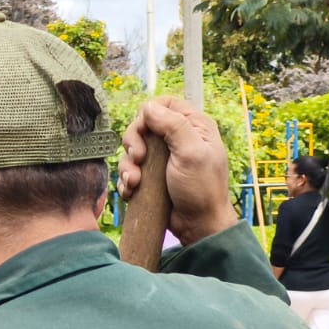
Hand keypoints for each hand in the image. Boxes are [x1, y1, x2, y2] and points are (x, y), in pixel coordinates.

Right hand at [117, 97, 235, 245]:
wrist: (197, 224)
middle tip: (139, 159)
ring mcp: (163, 158)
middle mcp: (177, 139)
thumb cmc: (202, 189)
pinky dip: (127, 179)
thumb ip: (173, 126)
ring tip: (135, 182)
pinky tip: (133, 190)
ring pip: (133, 149)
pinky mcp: (151, 176)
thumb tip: (148, 107)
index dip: (149, 114)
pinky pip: (130, 170)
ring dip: (128, 165)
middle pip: (143, 125)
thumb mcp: (191, 153)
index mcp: (193, 127)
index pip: (165, 104)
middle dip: (134, 142)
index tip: (144, 131)